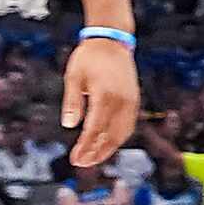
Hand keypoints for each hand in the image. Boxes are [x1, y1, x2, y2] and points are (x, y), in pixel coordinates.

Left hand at [62, 38, 141, 168]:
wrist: (112, 41)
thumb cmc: (89, 57)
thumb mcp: (73, 76)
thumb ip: (72, 102)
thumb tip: (69, 125)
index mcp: (105, 95)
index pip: (95, 129)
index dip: (85, 147)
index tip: (75, 159)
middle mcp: (122, 101)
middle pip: (111, 136)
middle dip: (97, 153)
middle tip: (82, 163)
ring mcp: (131, 101)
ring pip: (123, 133)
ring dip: (109, 148)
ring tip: (93, 158)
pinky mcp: (134, 100)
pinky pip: (128, 125)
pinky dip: (118, 137)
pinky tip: (107, 143)